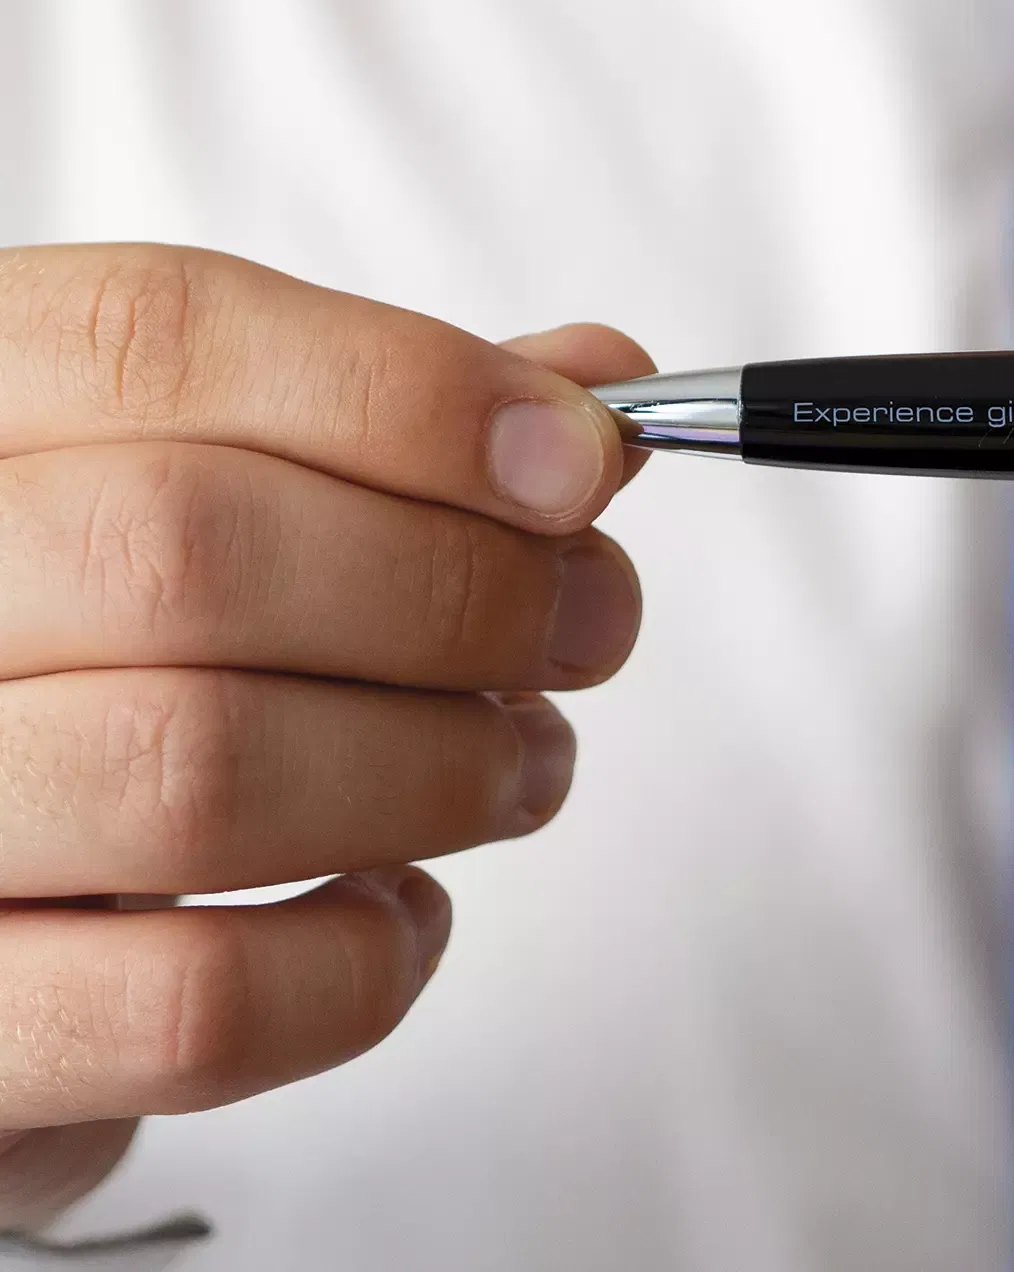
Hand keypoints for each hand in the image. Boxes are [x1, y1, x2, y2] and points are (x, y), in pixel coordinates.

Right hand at [0, 246, 647, 1228]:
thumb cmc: (94, 685)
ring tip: (523, 763)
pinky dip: (359, 961)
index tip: (582, 459)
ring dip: (439, 765)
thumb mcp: (203, 508)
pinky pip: (193, 1002)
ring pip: (199, 769)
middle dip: (456, 587)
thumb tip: (591, 384)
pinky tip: (395, 914)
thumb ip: (377, 436)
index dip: (406, 390)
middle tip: (589, 624)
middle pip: (184, 547)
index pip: (152, 339)